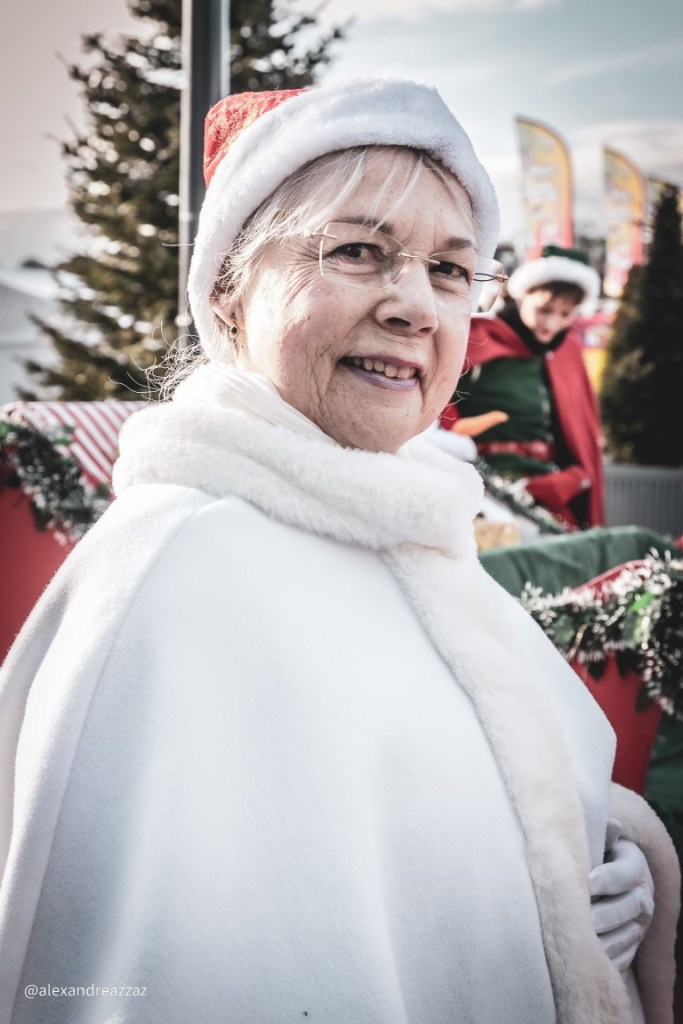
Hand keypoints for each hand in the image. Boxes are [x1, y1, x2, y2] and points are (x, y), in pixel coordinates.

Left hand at [589, 825, 653, 972]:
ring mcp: (638, 925)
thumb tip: (612, 825)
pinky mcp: (631, 947)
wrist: (601, 879)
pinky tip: (584, 959)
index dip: (607, 878)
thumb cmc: (592, 852)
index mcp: (635, 865)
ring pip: (626, 937)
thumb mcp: (596, 838)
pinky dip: (604, 960)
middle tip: (581, 919)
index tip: (586, 882)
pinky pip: (622, 958)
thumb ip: (600, 833)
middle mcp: (643, 896)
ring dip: (603, 941)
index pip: (626, 873)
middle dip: (604, 914)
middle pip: (628, 908)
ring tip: (578, 941)